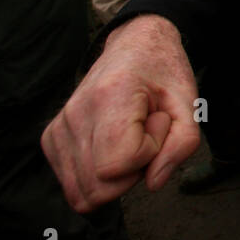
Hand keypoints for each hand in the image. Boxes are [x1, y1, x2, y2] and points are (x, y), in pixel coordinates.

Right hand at [40, 14, 200, 213]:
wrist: (135, 45)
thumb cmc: (163, 74)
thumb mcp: (189, 104)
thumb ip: (182, 145)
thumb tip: (153, 183)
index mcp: (110, 96)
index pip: (118, 164)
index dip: (149, 152)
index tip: (156, 122)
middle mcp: (75, 113)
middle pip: (98, 187)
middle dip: (133, 171)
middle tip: (145, 133)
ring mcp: (58, 127)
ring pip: (83, 193)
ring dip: (116, 176)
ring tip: (129, 138)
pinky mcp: (50, 139)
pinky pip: (74, 186)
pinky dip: (97, 177)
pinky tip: (112, 146)